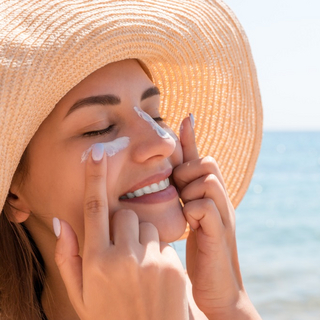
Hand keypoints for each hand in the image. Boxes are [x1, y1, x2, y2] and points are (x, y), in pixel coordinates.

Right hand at [54, 144, 187, 319]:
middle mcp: (122, 257)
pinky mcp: (172, 266)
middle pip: (125, 215)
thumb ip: (67, 257)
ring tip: (140, 268)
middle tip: (124, 250)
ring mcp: (150, 261)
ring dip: (142, 239)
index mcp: (96, 261)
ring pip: (146, 227)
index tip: (97, 153)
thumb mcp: (81, 293)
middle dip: (123, 226)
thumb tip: (62, 222)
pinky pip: (163, 243)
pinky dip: (158, 253)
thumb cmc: (110, 315)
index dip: (94, 177)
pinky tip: (155, 277)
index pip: (94, 208)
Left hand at [173, 116, 261, 318]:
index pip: (199, 158)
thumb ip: (180, 196)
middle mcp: (218, 198)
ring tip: (185, 207)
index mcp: (207, 194)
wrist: (215, 287)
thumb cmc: (198, 250)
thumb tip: (168, 176)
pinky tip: (190, 223)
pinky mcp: (220, 231)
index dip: (191, 138)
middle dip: (188, 171)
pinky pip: (207, 206)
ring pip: (207, 180)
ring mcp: (222, 213)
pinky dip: (194, 210)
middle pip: (206, 162)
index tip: (185, 117)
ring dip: (190, 190)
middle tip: (179, 191)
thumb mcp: (187, 217)